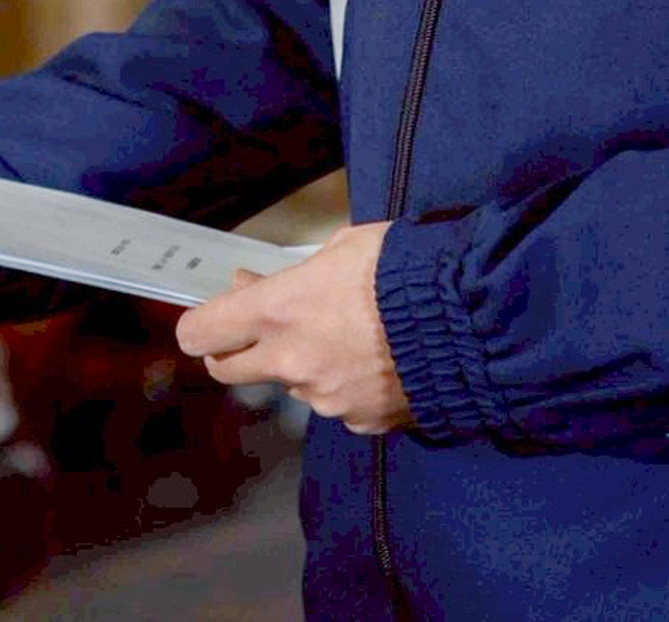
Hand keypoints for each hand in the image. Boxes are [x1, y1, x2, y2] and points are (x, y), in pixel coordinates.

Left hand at [175, 223, 410, 435]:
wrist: (468, 319)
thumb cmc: (404, 268)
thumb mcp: (344, 246)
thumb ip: (294, 273)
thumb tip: (257, 286)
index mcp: (278, 312)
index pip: (200, 333)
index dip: (200, 325)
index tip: (213, 317)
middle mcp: (291, 362)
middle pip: (228, 371)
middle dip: (235, 352)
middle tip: (260, 331)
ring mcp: (324, 398)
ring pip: (292, 386)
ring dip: (304, 367)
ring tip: (349, 338)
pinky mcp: (359, 421)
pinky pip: (338, 405)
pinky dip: (347, 388)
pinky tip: (378, 363)